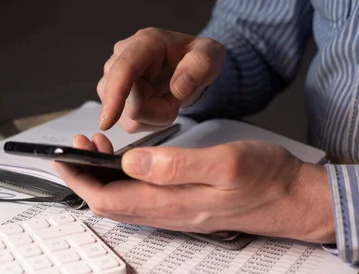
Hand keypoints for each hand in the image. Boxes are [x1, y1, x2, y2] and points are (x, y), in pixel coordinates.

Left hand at [53, 134, 335, 243]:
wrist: (294, 198)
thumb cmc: (265, 178)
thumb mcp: (223, 163)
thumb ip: (175, 164)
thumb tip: (129, 162)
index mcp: (171, 202)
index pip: (107, 198)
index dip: (79, 179)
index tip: (63, 156)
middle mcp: (168, 212)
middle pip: (109, 202)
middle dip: (84, 176)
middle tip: (79, 146)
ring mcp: (176, 211)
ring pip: (123, 200)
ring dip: (102, 177)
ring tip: (98, 148)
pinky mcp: (185, 204)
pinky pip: (141, 197)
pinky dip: (123, 179)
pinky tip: (130, 160)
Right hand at [97, 28, 224, 131]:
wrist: (186, 66)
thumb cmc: (195, 58)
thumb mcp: (211, 55)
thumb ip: (200, 65)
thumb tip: (179, 86)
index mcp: (145, 42)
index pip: (124, 69)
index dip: (115, 95)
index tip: (107, 121)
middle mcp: (121, 56)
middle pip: (128, 102)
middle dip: (158, 110)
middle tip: (177, 94)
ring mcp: (112, 77)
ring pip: (127, 117)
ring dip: (154, 116)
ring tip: (167, 96)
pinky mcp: (110, 96)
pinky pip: (129, 122)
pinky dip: (148, 120)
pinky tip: (157, 103)